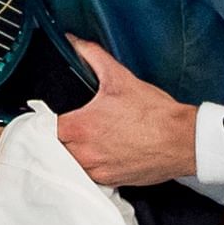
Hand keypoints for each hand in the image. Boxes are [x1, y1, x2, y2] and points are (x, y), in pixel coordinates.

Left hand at [55, 36, 198, 185]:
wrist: (183, 141)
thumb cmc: (155, 114)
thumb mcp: (120, 77)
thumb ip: (91, 56)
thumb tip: (74, 43)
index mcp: (79, 127)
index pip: (42, 126)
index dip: (41, 119)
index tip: (45, 115)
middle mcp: (83, 153)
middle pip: (52, 147)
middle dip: (56, 136)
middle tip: (66, 126)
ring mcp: (95, 171)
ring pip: (68, 164)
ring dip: (69, 153)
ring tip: (82, 140)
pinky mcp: (109, 182)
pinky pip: (87, 176)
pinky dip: (87, 166)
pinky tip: (99, 153)